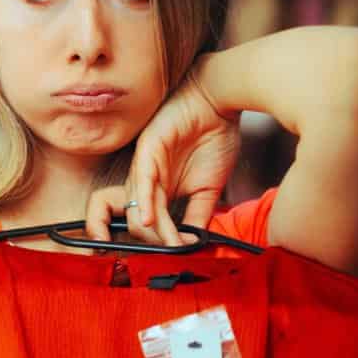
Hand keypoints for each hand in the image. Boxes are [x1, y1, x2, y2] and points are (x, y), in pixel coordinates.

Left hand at [86, 58, 242, 245]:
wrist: (220, 102)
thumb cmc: (215, 136)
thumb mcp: (210, 185)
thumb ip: (200, 212)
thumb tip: (196, 240)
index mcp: (161, 189)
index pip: (152, 224)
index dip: (162, 243)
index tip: (179, 256)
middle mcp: (148, 179)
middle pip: (138, 219)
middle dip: (156, 240)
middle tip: (176, 251)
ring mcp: (144, 164)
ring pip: (139, 204)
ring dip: (154, 229)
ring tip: (169, 244)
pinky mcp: (147, 149)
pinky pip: (142, 180)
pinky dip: (146, 202)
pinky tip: (151, 220)